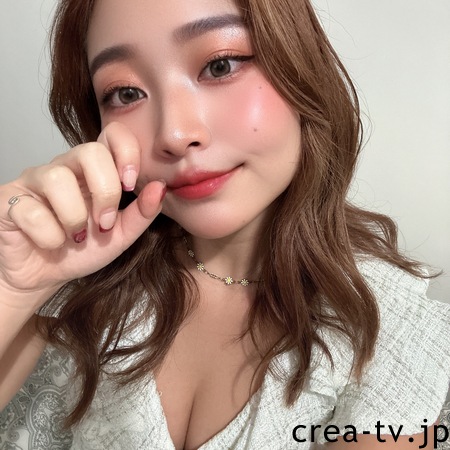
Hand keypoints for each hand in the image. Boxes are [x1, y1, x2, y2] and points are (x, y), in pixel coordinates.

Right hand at [0, 122, 164, 309]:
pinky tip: (52, 243)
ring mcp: (34, 182)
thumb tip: (160, 187)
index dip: (126, 153)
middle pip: (89, 151)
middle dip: (104, 192)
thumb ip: (142, 212)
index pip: (112, 134)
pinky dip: (49, 235)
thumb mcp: (121, 235)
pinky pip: (31, 210)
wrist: (44, 276)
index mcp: (94, 171)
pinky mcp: (9, 201)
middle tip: (104, 223)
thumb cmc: (82, 250)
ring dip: (75, 218)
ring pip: (58, 178)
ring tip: (76, 237)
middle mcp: (65, 168)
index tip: (130, 185)